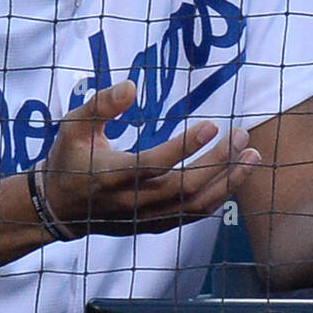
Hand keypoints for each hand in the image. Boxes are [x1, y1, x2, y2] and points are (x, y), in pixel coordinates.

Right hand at [40, 80, 260, 236]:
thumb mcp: (73, 125)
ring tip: (252, 155)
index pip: (155, 164)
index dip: (185, 147)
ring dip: (228, 181)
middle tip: (242, 134)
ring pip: (195, 206)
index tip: (211, 124)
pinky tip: (236, 176)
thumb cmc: (69, 158)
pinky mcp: (154, 225)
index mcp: (112, 175)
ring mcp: (146, 217)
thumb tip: (132, 86)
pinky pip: (193, 216)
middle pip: (185, 187)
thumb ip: (100, 104)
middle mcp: (132, 201)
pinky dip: (219, 198)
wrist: (60, 208)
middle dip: (219, 161)